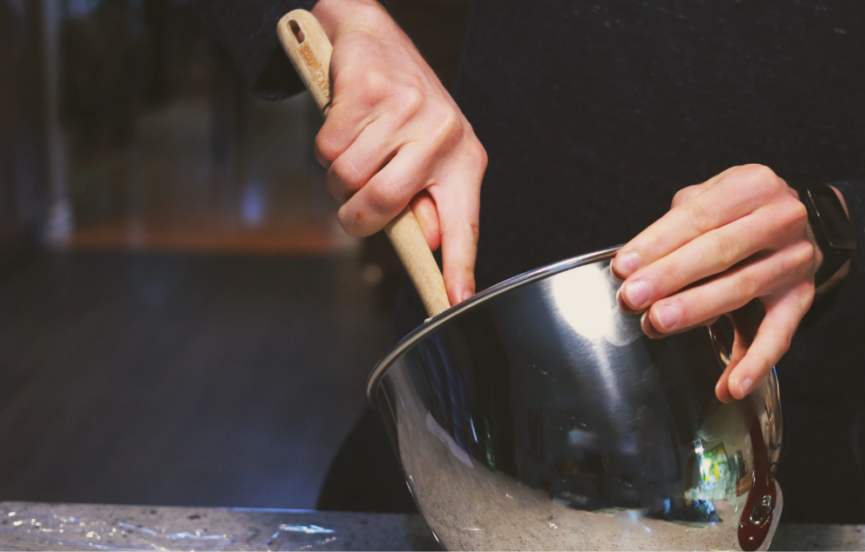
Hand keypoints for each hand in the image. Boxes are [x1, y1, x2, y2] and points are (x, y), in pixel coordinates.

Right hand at [311, 0, 486, 304]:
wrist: (375, 37)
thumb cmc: (404, 108)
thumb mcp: (430, 154)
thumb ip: (429, 201)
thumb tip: (431, 242)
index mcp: (464, 161)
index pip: (463, 225)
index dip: (458, 268)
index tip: (454, 302)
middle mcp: (442, 135)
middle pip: (381, 205)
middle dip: (354, 213)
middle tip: (354, 197)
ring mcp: (406, 110)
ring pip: (346, 177)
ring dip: (338, 173)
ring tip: (357, 145)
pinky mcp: (368, 90)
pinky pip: (327, 147)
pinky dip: (325, 141)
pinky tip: (345, 120)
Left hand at [613, 164, 833, 401]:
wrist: (802, 222)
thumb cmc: (738, 212)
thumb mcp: (710, 199)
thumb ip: (674, 227)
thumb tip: (633, 267)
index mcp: (752, 186)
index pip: (698, 216)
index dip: (658, 242)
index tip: (623, 267)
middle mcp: (781, 219)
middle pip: (719, 251)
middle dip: (670, 275)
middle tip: (633, 297)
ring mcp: (795, 260)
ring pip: (742, 288)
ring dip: (697, 309)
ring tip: (658, 323)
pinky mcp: (802, 298)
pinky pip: (779, 335)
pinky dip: (754, 363)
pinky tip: (729, 387)